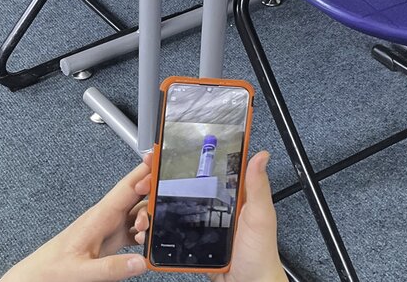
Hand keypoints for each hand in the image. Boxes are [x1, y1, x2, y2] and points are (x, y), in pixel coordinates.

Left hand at [0, 156, 152, 281]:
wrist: (38, 276)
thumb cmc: (52, 269)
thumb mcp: (82, 272)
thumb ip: (112, 268)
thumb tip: (141, 262)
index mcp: (99, 217)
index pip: (127, 187)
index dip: (144, 171)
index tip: (159, 158)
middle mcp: (106, 219)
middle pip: (137, 198)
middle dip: (153, 201)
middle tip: (159, 215)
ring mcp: (109, 229)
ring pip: (137, 214)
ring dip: (149, 221)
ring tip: (147, 236)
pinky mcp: (110, 241)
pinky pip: (134, 230)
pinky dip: (144, 234)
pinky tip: (145, 243)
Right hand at [131, 151, 286, 281]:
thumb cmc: (260, 254)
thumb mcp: (260, 216)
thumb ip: (257, 186)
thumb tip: (260, 156)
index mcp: (232, 196)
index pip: (208, 169)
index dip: (188, 159)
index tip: (168, 152)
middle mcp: (215, 207)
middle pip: (183, 186)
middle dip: (161, 181)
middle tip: (146, 181)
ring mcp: (203, 223)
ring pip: (174, 208)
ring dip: (156, 205)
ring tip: (145, 206)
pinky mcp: (194, 241)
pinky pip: (172, 230)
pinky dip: (158, 228)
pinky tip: (149, 225)